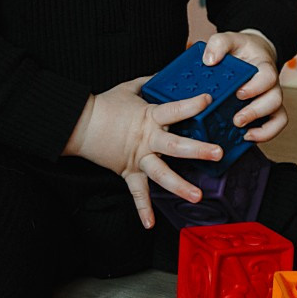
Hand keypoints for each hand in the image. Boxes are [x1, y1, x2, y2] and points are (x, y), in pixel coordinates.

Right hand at [64, 78, 221, 227]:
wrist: (78, 124)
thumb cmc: (104, 105)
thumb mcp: (130, 88)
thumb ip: (151, 81)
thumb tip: (165, 74)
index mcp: (149, 116)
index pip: (174, 110)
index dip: (191, 105)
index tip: (208, 100)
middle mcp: (147, 139)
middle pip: (175, 145)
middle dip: (198, 149)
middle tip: (217, 152)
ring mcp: (138, 158)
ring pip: (161, 173)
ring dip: (179, 186)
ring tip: (197, 196)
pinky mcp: (127, 172)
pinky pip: (137, 193)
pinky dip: (142, 209)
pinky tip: (150, 224)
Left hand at [203, 29, 286, 143]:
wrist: (252, 53)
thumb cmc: (241, 49)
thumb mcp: (229, 39)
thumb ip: (218, 44)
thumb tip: (210, 60)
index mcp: (264, 66)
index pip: (268, 76)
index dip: (256, 87)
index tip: (239, 93)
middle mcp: (271, 85)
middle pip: (275, 100)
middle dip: (256, 112)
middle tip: (237, 119)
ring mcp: (270, 99)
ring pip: (279, 116)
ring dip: (263, 129)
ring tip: (243, 133)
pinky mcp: (267, 111)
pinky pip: (275, 125)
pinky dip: (265, 134)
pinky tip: (247, 137)